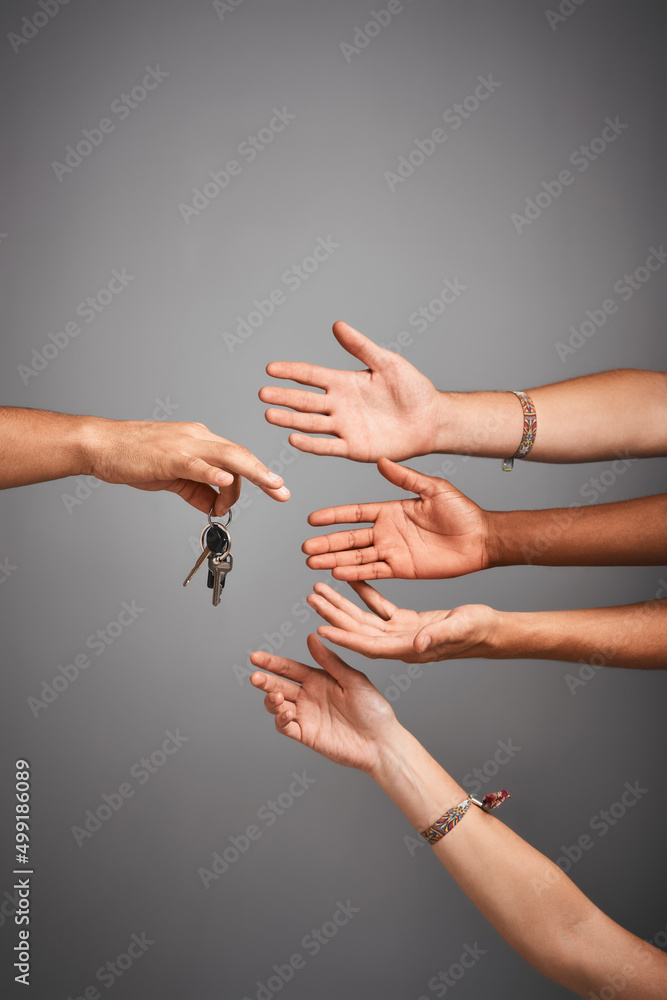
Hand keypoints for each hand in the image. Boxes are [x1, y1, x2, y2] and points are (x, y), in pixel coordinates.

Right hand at [87, 419, 290, 515]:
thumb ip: (196, 490)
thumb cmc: (133, 457)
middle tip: (283, 492)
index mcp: (199, 439)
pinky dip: (214, 474)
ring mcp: (184, 445)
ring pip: (228, 456)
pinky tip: (226, 483)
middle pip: (240, 455)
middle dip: (265, 474)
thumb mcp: (172, 475)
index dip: (257, 475)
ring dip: (253, 473)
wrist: (102, 444)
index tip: (275, 489)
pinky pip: (197, 465)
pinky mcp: (169, 456)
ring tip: (272, 486)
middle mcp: (197, 437)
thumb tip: (215, 505)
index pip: (236, 458)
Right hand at [249, 633, 400, 771]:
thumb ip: (330, 661)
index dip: (272, 663)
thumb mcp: (353, 679)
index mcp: (319, 679)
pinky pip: (286, 728)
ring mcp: (306, 716)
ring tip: (276, 696)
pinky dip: (280, 720)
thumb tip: (311, 638)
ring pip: (277, 707)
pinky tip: (286, 713)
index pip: (289, 669)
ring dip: (271, 701)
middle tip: (255, 676)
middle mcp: (309, 697)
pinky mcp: (307, 735)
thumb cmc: (374, 709)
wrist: (382, 742)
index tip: (255, 657)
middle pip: (278, 686)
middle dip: (264, 681)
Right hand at [259, 321, 441, 460]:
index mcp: (344, 382)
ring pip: (310, 423)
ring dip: (290, 419)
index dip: (291, 372)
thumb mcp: (387, 362)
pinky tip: (294, 439)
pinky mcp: (353, 448)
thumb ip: (360, 347)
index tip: (270, 369)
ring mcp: (344, 427)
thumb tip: (337, 325)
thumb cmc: (412, 389)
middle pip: (305, 400)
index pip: (310, 376)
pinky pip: (327, 447)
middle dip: (283, 396)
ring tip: (270, 414)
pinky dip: (311, 444)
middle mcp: (339, 405)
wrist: (431, 420)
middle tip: (262, 393)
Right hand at [303, 458, 490, 579]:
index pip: (354, 513)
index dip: (333, 516)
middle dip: (327, 543)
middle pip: (349, 538)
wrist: (482, 539)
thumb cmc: (462, 512)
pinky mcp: (403, 570)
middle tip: (305, 547)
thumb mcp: (433, 488)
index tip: (312, 519)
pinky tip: (338, 574)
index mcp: (391, 510)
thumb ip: (405, 478)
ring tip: (313, 563)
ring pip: (356, 557)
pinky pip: (374, 572)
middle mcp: (387, 532)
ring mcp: (393, 552)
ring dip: (334, 560)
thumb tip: (382, 461)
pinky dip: (356, 574)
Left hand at [308, 581, 500, 661]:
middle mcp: (399, 643)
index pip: (369, 645)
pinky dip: (364, 593)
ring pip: (363, 618)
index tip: (321, 631)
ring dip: (342, 604)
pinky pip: (378, 606)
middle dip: (333, 616)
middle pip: (358, 631)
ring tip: (318, 589)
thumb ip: (437, 636)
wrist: (491, 630)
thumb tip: (416, 644)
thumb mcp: (459, 629)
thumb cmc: (478, 631)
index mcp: (408, 649)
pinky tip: (349, 579)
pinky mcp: (406, 621)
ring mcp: (401, 633)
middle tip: (310, 598)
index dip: (345, 639)